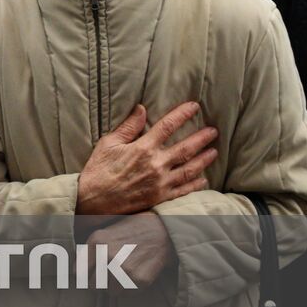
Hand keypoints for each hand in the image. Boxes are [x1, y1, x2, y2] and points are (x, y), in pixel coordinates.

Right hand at [76, 103, 217, 215]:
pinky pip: (183, 190)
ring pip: (189, 169)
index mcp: (143, 148)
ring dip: (204, 160)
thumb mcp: (109, 143)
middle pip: (186, 148)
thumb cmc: (98, 170)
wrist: (92, 200)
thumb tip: (141, 109)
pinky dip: (195, 184)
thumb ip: (128, 127)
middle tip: (213, 131)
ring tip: (214, 152)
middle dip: (202, 138)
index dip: (182, 114)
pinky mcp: (160, 198)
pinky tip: (203, 179)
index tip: (194, 106)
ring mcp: (160, 183)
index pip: (167, 126)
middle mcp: (156, 164)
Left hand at [85, 212, 175, 288]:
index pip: (77, 273)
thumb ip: (87, 251)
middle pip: (92, 285)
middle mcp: (108, 256)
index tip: (87, 276)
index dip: (82, 276)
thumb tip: (71, 271)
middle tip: (106, 276)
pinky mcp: (139, 280)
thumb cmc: (129, 231)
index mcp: (96, 242)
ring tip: (122, 274)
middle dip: (98, 283)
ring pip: (109, 292)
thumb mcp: (103, 232)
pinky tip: (134, 274)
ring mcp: (124, 269)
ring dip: (114, 287)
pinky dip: (128, 288)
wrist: (161, 231)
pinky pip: (126, 294)